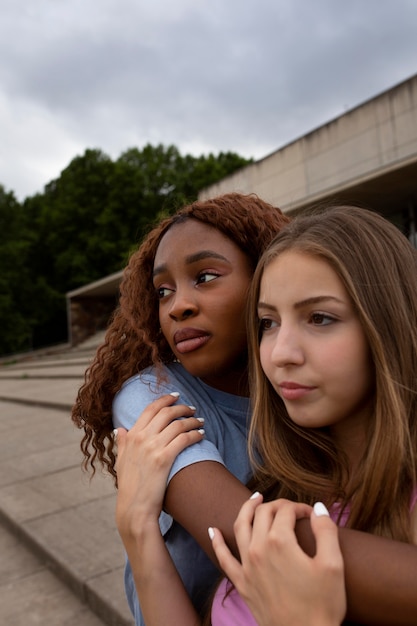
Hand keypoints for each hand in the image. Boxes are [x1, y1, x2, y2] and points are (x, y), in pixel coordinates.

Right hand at [114, 393, 203, 540]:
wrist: (134, 509)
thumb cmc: (129, 487)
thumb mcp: (121, 461)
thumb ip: (122, 443)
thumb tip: (119, 429)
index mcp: (132, 436)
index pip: (150, 409)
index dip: (165, 400)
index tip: (176, 396)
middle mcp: (141, 438)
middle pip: (166, 413)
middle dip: (181, 407)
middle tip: (192, 408)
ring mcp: (152, 448)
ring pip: (177, 424)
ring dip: (192, 420)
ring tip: (200, 421)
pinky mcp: (164, 459)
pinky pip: (184, 439)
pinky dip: (195, 434)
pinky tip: (201, 435)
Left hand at [210, 496, 345, 625]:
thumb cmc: (322, 605)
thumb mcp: (333, 565)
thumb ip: (326, 530)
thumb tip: (317, 507)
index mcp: (280, 542)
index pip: (286, 510)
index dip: (300, 508)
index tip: (311, 515)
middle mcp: (259, 549)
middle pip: (263, 513)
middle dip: (277, 504)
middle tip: (290, 508)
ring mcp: (247, 567)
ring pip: (240, 527)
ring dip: (247, 509)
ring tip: (255, 499)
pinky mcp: (242, 584)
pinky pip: (224, 558)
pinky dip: (217, 542)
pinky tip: (213, 530)